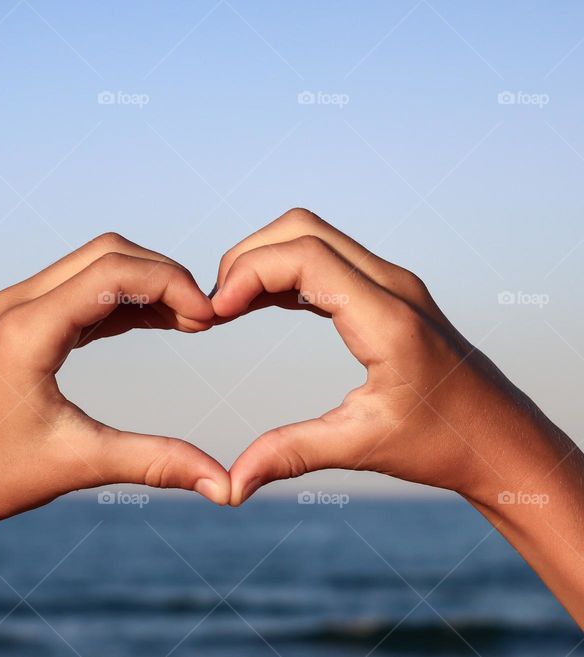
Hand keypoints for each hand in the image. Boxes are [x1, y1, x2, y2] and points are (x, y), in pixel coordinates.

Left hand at [0, 232, 230, 526]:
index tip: (210, 319)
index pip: (114, 272)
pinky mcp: (20, 321)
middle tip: (206, 319)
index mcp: (28, 329)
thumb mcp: (82, 464)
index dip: (171, 285)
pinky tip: (158, 323)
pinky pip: (81, 290)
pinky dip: (122, 299)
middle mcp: (18, 304)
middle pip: (107, 253)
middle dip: (163, 277)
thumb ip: (155, 464)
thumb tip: (225, 487)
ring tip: (191, 322)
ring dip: (144, 284)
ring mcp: (15, 308)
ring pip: (95, 265)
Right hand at [213, 209, 576, 507]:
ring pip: (312, 236)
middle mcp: (392, 287)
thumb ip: (293, 454)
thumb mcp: (363, 448)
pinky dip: (285, 273)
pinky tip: (259, 306)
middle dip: (248, 258)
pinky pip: (326, 260)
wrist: (500, 440)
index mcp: (387, 319)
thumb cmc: (443, 445)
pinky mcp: (387, 294)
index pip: (305, 256)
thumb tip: (231, 485)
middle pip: (302, 230)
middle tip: (215, 308)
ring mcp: (392, 284)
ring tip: (229, 308)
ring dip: (264, 261)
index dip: (250, 272)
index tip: (214, 313)